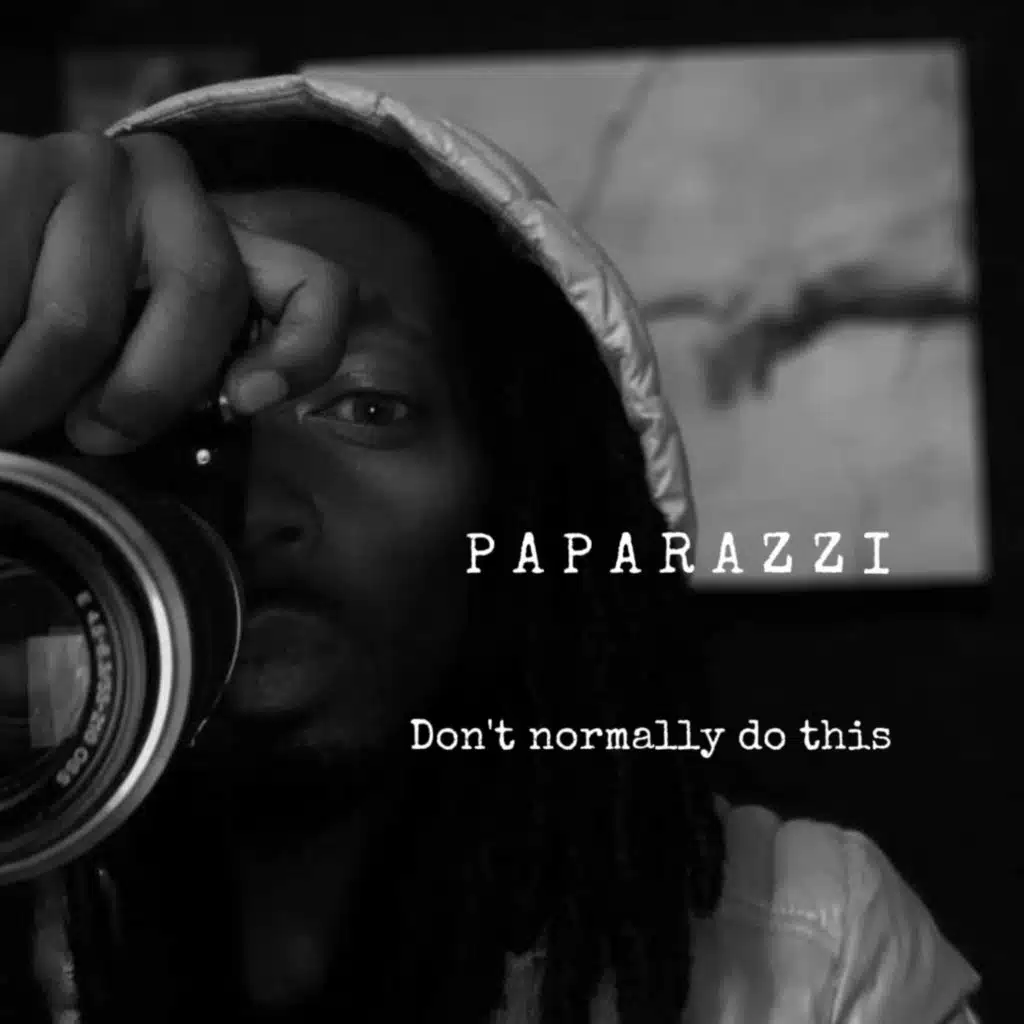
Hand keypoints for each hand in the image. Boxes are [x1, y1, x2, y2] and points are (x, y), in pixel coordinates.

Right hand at [0, 131, 353, 453]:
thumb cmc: (42, 340)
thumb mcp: (130, 370)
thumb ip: (187, 386)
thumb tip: (254, 451)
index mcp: (221, 248)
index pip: (316, 286)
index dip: (305, 347)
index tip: (251, 401)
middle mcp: (171, 187)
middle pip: (206, 291)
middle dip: (144, 391)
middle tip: (89, 432)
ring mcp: (93, 166)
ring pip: (82, 319)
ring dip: (29, 393)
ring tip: (6, 405)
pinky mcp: (12, 165)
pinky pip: (8, 304)